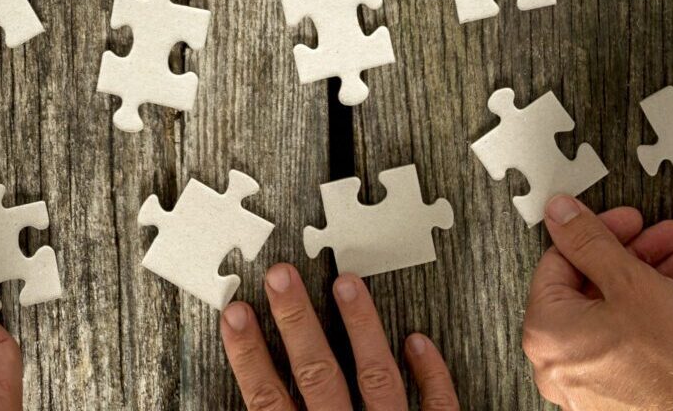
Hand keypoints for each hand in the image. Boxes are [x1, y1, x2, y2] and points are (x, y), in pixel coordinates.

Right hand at [219, 263, 458, 409]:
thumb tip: (258, 406)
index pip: (268, 402)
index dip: (249, 356)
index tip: (234, 313)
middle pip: (317, 376)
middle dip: (297, 322)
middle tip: (281, 276)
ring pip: (375, 377)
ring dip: (360, 327)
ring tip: (347, 282)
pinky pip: (438, 407)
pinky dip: (430, 374)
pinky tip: (418, 341)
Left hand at [521, 197, 672, 410]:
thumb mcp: (631, 282)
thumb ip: (591, 242)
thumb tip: (562, 215)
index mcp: (545, 331)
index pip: (559, 260)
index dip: (599, 231)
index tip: (625, 220)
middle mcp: (554, 362)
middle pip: (586, 285)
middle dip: (629, 253)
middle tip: (657, 236)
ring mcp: (582, 381)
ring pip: (607, 311)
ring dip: (642, 277)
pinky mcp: (610, 392)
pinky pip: (618, 339)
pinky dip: (643, 312)